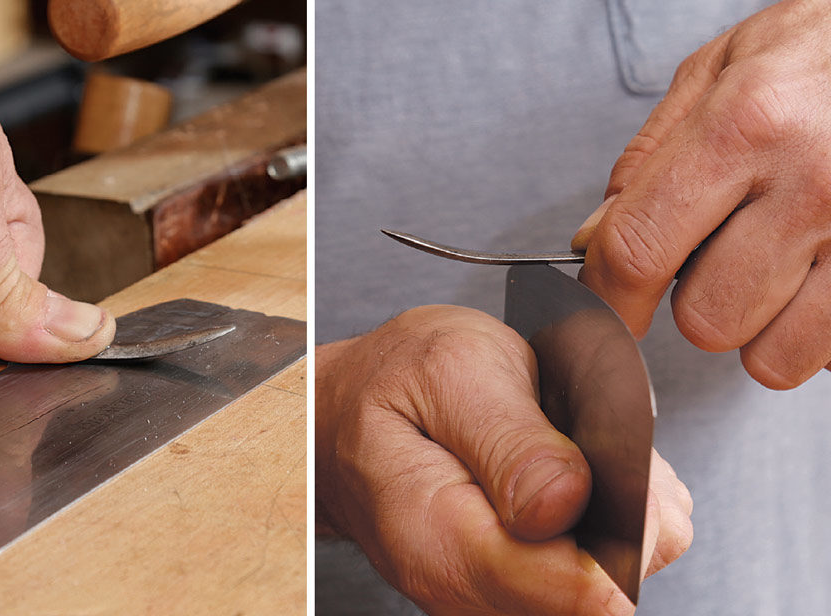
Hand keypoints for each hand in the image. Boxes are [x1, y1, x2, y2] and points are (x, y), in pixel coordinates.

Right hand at [315, 306, 692, 614]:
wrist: (345, 412)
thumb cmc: (392, 384)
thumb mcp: (449, 371)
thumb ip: (510, 439)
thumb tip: (569, 502)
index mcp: (441, 544)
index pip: (574, 587)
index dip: (622, 529)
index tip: (621, 467)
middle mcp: (465, 592)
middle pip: (604, 588)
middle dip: (618, 511)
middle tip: (571, 434)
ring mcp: (488, 598)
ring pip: (608, 580)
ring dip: (607, 510)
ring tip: (554, 446)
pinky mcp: (511, 592)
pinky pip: (592, 569)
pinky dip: (594, 517)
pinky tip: (557, 473)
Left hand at [572, 0, 830, 388]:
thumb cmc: (822, 53)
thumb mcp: (721, 71)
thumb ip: (648, 159)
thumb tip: (592, 241)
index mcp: (747, 125)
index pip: (639, 250)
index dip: (605, 300)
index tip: (602, 314)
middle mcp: (811, 182)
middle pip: (704, 318)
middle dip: (695, 299)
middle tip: (719, 252)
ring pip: (768, 353)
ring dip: (757, 322)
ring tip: (773, 260)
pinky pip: (823, 353)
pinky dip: (808, 331)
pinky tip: (813, 276)